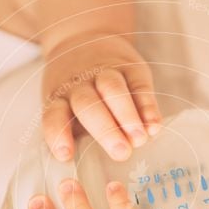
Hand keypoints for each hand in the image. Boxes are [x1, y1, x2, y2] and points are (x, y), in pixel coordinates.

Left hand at [41, 33, 161, 161]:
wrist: (84, 38)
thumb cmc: (76, 91)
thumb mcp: (65, 107)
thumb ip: (73, 132)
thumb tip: (81, 170)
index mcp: (58, 98)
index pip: (54, 115)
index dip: (58, 134)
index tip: (66, 155)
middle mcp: (79, 84)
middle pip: (88, 104)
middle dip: (105, 129)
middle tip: (121, 153)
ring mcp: (104, 71)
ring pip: (113, 89)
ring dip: (127, 115)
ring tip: (140, 139)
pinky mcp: (130, 66)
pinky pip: (139, 85)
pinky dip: (148, 106)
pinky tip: (154, 126)